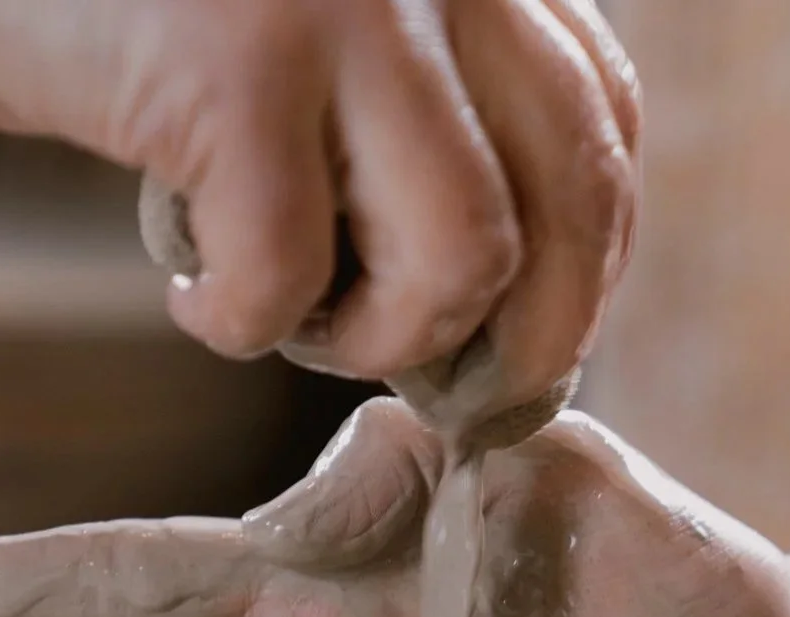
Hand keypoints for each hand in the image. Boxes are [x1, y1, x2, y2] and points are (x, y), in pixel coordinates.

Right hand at [0, 0, 637, 405]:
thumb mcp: (299, 23)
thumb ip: (409, 101)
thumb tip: (498, 291)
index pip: (601, 122)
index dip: (576, 257)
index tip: (505, 334)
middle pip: (576, 195)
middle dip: (531, 339)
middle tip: (451, 403)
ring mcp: (344, 1)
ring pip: (465, 253)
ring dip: (384, 339)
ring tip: (290, 325)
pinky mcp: (231, 67)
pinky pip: (290, 275)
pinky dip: (243, 326)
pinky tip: (189, 300)